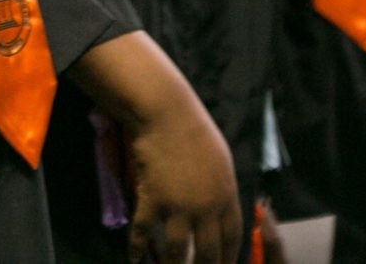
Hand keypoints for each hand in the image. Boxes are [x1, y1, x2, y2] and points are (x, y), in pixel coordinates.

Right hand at [122, 91, 241, 263]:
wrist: (167, 116)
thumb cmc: (195, 132)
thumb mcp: (220, 163)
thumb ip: (220, 190)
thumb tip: (218, 209)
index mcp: (227, 198)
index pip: (232, 239)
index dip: (228, 258)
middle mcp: (206, 208)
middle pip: (208, 252)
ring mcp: (178, 206)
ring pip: (177, 250)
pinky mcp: (153, 200)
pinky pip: (144, 232)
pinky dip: (136, 247)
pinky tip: (133, 258)